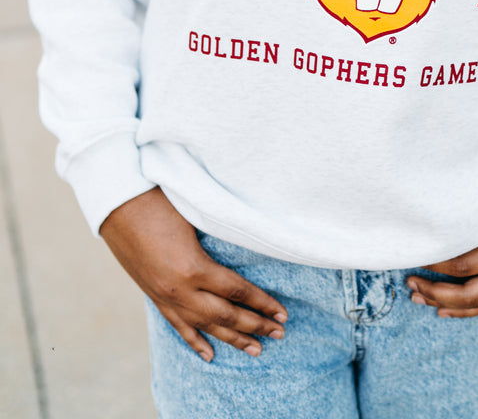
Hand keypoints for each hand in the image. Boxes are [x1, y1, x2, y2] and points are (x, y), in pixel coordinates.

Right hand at [99, 187, 287, 360]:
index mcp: (193, 267)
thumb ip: (220, 236)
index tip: (282, 311)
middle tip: (280, 333)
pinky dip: (195, 341)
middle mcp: (180, 290)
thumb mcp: (196, 216)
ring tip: (257, 349)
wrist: (118, 204)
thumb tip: (252, 239)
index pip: (236, 291)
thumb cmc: (160, 200)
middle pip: (225, 315)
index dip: (261, 302)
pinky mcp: (154, 296)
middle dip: (255, 325)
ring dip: (233, 339)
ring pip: (205, 326)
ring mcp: (165, 296)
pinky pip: (178, 325)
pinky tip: (209, 355)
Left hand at [406, 200, 477, 317]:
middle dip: (434, 293)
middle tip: (411, 285)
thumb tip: (432, 231)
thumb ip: (471, 222)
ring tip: (419, 298)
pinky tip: (444, 310)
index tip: (415, 256)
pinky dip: (466, 311)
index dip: (434, 264)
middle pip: (467, 295)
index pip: (462, 266)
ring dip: (445, 305)